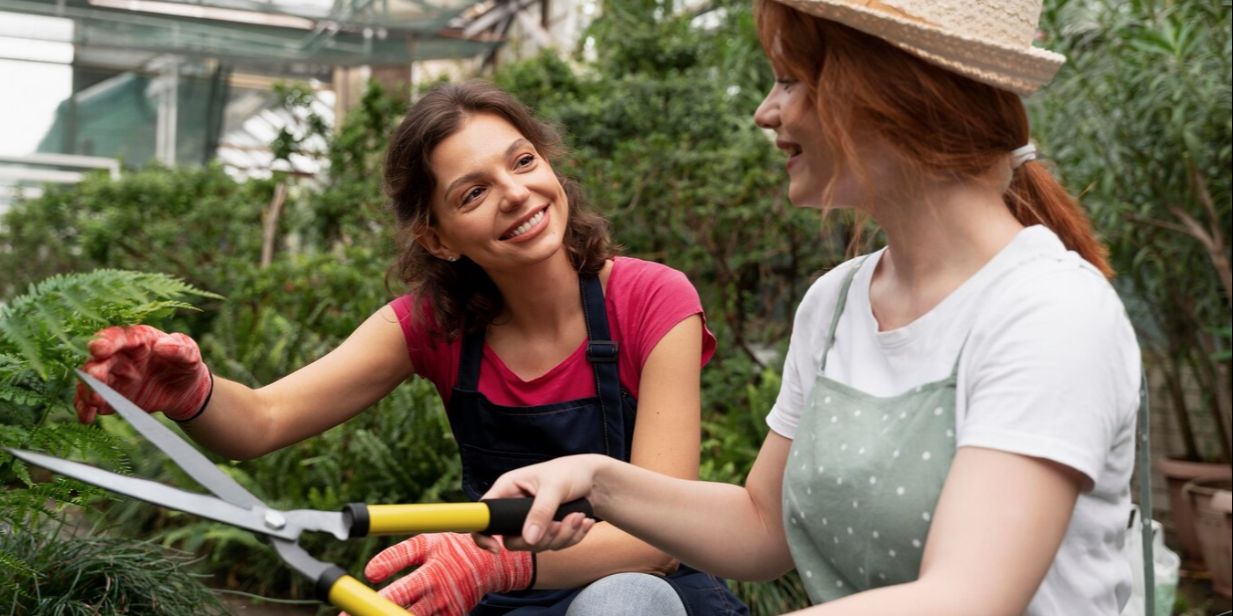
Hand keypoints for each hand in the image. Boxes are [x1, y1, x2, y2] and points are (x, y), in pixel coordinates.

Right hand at [74, 325, 211, 422]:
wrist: (185, 391)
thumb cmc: (185, 365)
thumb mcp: (191, 354)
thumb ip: (181, 348)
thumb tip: (163, 345)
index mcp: (138, 340)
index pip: (120, 337)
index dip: (107, 341)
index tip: (98, 348)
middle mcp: (120, 356)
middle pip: (101, 361)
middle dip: (94, 369)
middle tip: (94, 377)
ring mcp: (114, 377)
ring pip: (92, 382)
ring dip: (88, 390)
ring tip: (93, 402)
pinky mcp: (112, 397)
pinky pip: (95, 402)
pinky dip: (86, 409)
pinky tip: (87, 417)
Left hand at [355, 533, 533, 615]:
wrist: (489, 564)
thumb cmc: (451, 547)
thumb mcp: (426, 542)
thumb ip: (397, 555)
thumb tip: (369, 572)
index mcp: (432, 575)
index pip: (395, 596)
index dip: (367, 607)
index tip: (344, 613)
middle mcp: (439, 598)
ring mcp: (446, 612)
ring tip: (368, 614)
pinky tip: (392, 611)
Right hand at [476, 454, 607, 552]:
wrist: (594, 479)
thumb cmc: (571, 472)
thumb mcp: (555, 488)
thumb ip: (541, 512)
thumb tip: (529, 539)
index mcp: (508, 489)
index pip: (484, 514)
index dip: (482, 534)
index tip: (495, 549)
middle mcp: (514, 507)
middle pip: (513, 540)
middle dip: (541, 538)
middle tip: (561, 524)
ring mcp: (530, 521)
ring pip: (536, 545)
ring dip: (562, 536)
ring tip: (579, 517)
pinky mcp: (545, 530)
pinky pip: (552, 546)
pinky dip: (571, 537)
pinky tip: (583, 521)